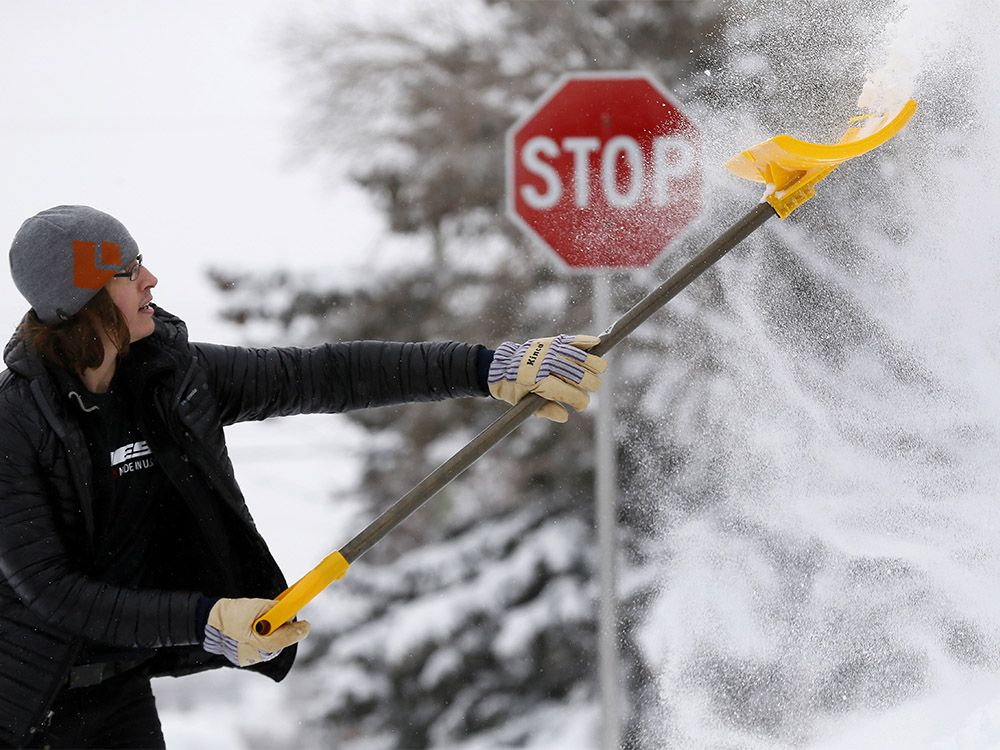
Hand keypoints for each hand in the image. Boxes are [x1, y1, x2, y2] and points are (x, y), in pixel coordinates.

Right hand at [203, 598, 309, 667]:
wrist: (206, 623)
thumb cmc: (231, 613)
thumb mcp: (256, 606)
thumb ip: (275, 610)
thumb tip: (289, 613)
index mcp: (258, 642)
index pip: (285, 639)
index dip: (298, 631)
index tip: (306, 625)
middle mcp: (254, 655)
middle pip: (279, 644)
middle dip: (285, 631)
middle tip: (289, 618)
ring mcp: (248, 658)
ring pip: (271, 646)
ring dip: (274, 634)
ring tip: (268, 621)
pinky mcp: (243, 658)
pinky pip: (260, 648)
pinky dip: (264, 638)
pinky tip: (259, 629)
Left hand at [488, 334, 607, 422]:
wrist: (501, 366)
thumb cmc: (515, 389)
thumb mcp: (524, 404)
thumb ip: (546, 411)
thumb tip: (565, 416)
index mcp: (538, 381)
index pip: (570, 393)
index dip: (580, 401)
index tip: (581, 406)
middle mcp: (546, 364)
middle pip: (581, 375)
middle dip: (591, 386)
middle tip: (589, 390)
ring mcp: (550, 351)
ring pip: (582, 357)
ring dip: (595, 367)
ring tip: (596, 374)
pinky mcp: (552, 341)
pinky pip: (573, 340)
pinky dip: (586, 341)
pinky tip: (597, 343)